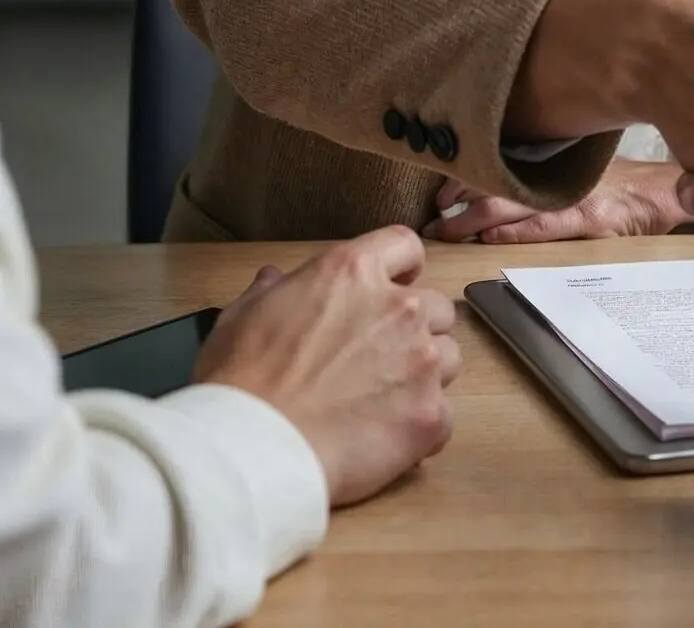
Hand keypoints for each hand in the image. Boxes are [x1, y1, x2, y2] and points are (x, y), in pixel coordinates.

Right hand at [194, 226, 458, 505]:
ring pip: (447, 358)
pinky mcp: (428, 415)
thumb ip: (272, 290)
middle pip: (436, 307)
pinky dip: (422, 426)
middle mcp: (399, 307)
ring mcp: (420, 361)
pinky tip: (386, 438)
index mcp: (354, 271)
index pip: (405, 246)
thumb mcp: (242, 315)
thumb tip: (275, 279)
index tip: (392, 288)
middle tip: (380, 359)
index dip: (400, 268)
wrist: (253, 451)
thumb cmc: (242, 381)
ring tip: (383, 401)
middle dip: (415, 328)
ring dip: (424, 375)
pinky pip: (443, 415)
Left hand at [422, 158, 689, 242]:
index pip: (496, 165)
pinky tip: (491, 239)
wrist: (663, 191)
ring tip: (446, 231)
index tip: (438, 193)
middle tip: (430, 223)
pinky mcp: (591, 220)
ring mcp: (572, 197)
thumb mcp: (576, 171)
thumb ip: (540, 175)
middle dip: (458, 204)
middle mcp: (555, 177)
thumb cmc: (617, 184)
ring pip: (512, 204)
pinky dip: (515, 232)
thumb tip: (491, 188)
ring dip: (473, 220)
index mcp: (549, 164)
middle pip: (495, 185)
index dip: (463, 177)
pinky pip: (545, 225)